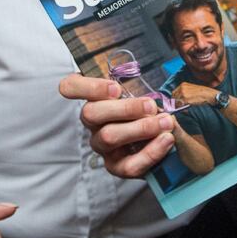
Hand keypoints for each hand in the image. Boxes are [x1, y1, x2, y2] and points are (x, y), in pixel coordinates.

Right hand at [59, 73, 175, 178]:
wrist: (163, 138)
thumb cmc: (149, 108)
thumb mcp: (144, 90)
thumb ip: (140, 81)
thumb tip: (154, 70)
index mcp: (94, 98)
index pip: (70, 87)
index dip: (87, 87)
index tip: (116, 88)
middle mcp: (93, 122)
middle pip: (91, 113)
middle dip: (124, 109)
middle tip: (151, 106)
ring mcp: (103, 146)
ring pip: (108, 137)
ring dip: (140, 128)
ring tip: (165, 122)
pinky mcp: (116, 167)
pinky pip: (128, 165)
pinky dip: (150, 152)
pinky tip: (167, 140)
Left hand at [170, 81, 219, 108]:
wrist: (209, 95)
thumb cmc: (203, 93)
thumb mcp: (192, 89)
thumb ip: (185, 92)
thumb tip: (178, 100)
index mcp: (183, 84)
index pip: (174, 92)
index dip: (174, 98)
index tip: (176, 103)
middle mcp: (182, 88)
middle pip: (174, 97)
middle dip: (175, 103)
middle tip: (178, 107)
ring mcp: (183, 93)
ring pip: (176, 102)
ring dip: (178, 106)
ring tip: (184, 107)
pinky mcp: (186, 99)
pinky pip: (180, 105)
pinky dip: (181, 108)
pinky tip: (186, 108)